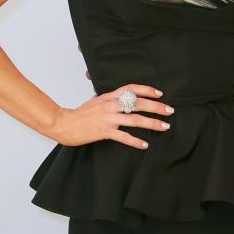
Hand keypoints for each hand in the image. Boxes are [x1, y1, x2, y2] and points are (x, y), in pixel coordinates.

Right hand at [52, 85, 172, 149]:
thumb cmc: (80, 113)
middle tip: (170, 110)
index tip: (160, 93)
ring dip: (152, 123)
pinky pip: (123, 136)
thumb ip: (108, 98)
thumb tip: (117, 96)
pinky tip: (145, 145)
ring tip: (164, 126)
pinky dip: (135, 141)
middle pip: (138, 103)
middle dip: (157, 106)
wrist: (63, 123)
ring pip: (135, 119)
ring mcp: (108, 118)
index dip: (147, 90)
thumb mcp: (95, 101)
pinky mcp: (104, 132)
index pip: (131, 88)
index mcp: (109, 96)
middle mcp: (110, 105)